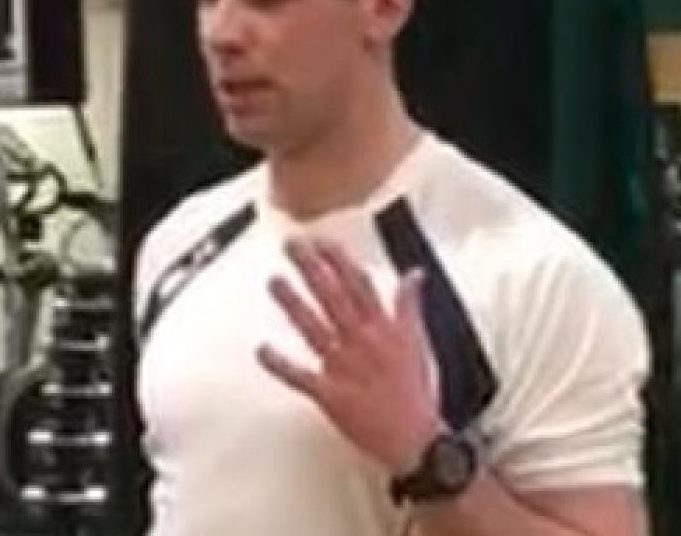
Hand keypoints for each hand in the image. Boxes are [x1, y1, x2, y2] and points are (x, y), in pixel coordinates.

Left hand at [257, 237, 441, 474]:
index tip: (322, 240)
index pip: (359, 285)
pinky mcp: (330, 394)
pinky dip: (281, 365)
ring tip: (275, 282)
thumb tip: (413, 275)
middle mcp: (361, 342)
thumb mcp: (418, 342)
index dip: (339, 260)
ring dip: (294, 304)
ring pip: (315, 328)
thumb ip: (410, 306)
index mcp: (383, 329)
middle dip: (312, 270)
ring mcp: (343, 367)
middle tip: (291, 246)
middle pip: (333, 298)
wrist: (416, 440)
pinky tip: (262, 350)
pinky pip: (301, 377)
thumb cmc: (416, 393)